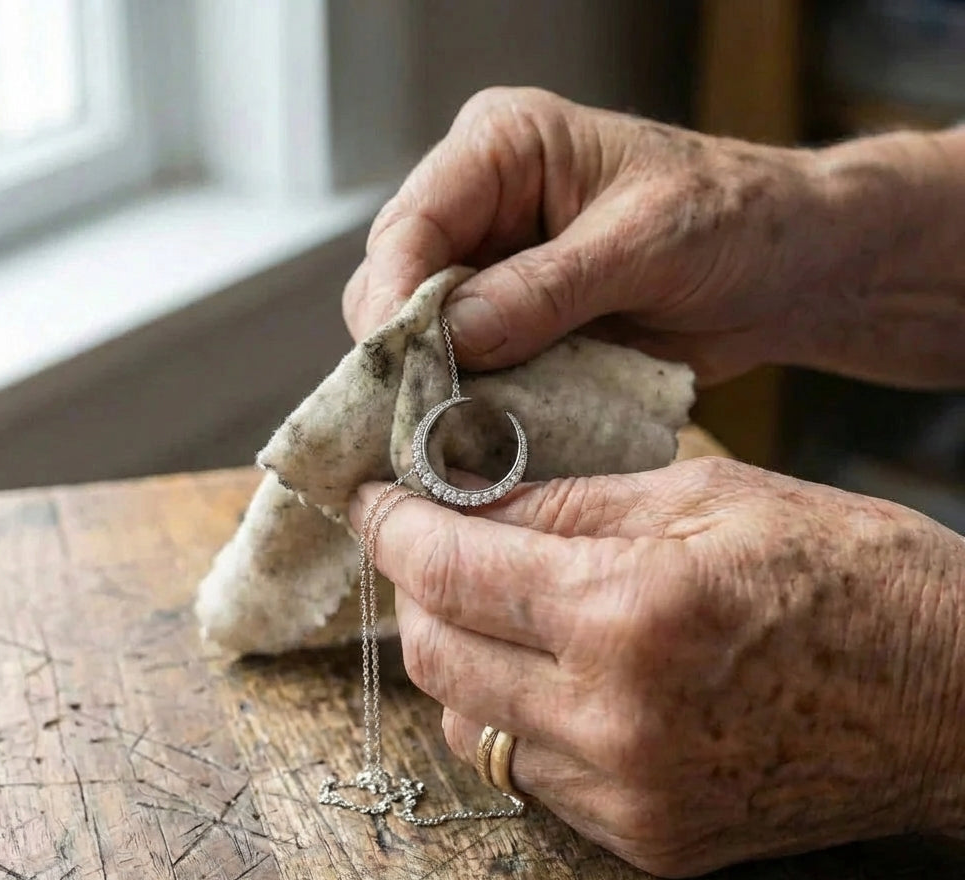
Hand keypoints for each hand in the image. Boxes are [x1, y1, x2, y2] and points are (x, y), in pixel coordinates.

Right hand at [344, 88, 964, 387]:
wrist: (783, 271)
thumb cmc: (732, 220)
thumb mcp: (645, 242)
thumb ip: (548, 287)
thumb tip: (455, 335)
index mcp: (503, 149)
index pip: (412, 222)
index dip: (393, 296)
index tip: (396, 364)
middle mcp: (483, 209)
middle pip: (398, 283)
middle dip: (405, 351)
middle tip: (419, 416)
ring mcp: (494, 274)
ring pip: (423, 337)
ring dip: (436, 386)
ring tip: (449, 433)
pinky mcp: (514, 329)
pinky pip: (469, 372)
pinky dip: (473, 406)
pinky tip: (482, 434)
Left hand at [351, 458, 964, 875]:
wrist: (954, 700)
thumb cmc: (850, 574)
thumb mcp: (707, 497)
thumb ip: (568, 504)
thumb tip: (467, 500)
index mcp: (629, 611)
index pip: (450, 569)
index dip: (393, 528)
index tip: (372, 500)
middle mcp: (612, 719)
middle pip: (435, 657)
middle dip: (413, 591)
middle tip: (430, 545)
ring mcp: (626, 794)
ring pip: (468, 725)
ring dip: (456, 658)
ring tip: (489, 607)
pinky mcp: (646, 839)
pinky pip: (527, 776)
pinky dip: (510, 716)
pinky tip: (544, 672)